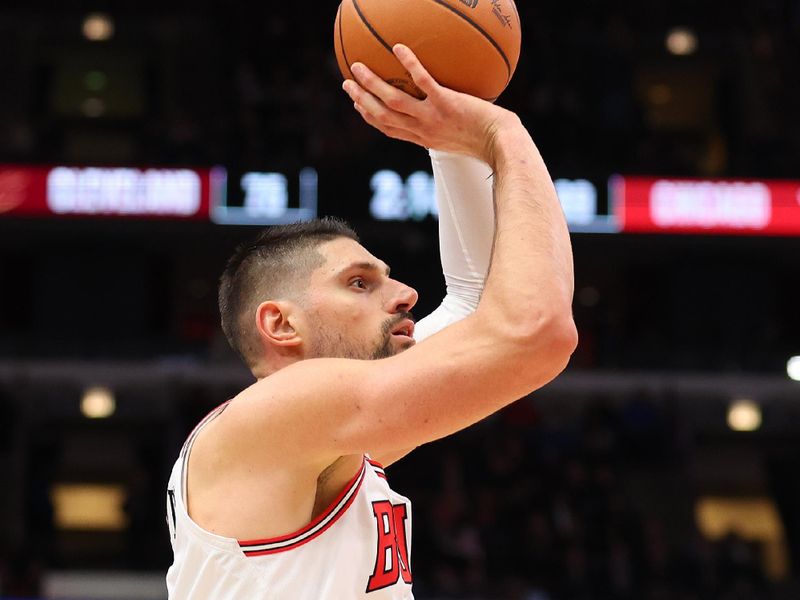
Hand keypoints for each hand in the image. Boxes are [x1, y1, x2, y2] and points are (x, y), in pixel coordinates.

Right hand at [342, 44, 518, 164]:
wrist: (501, 144)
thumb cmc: (490, 141)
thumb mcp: (463, 137)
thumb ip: (451, 124)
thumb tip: (452, 109)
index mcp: (424, 138)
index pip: (389, 129)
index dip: (371, 117)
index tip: (359, 105)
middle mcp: (423, 130)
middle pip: (383, 116)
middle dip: (362, 101)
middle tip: (347, 84)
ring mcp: (433, 118)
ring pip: (394, 101)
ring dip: (372, 85)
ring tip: (359, 67)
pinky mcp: (447, 104)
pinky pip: (423, 82)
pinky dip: (409, 65)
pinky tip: (399, 48)